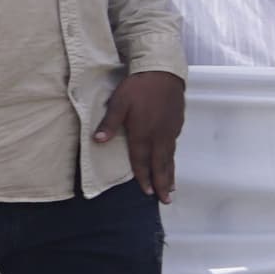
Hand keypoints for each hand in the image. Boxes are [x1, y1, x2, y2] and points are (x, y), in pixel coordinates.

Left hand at [100, 69, 185, 199]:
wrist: (163, 73)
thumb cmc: (137, 88)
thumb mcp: (118, 103)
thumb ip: (109, 123)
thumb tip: (98, 141)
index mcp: (143, 133)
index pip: (142, 160)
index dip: (144, 177)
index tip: (147, 193)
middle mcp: (159, 135)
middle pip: (161, 164)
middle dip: (162, 183)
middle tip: (166, 200)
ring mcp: (170, 130)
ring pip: (170, 156)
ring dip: (169, 173)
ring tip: (170, 187)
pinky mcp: (176, 123)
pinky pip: (173, 146)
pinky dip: (172, 158)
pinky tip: (170, 162)